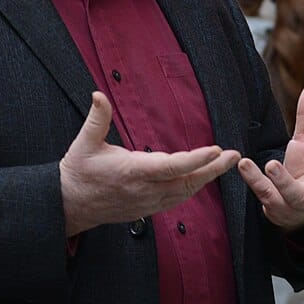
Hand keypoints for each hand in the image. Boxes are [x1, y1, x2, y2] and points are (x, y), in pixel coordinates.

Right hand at [59, 92, 238, 233]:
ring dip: (207, 178)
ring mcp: (147, 203)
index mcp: (132, 172)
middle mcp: (144, 190)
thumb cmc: (79, 172)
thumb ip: (97, 118)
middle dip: (212, 169)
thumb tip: (98, 94)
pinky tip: (205, 177)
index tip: (215, 150)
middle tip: (233, 155)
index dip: (195, 160)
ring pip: (185, 192)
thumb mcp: (84, 143)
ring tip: (225, 163)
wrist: (70, 204)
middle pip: (186, 182)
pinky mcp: (148, 209)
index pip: (170, 167)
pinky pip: (177, 199)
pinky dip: (193, 188)